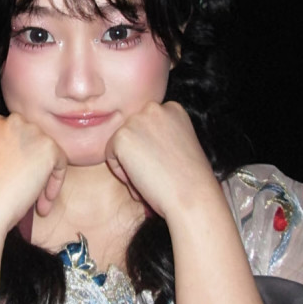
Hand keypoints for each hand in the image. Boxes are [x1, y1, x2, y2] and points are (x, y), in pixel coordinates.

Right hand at [0, 113, 66, 235]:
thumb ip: (6, 152)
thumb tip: (27, 160)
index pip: (18, 138)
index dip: (21, 161)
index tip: (17, 181)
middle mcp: (13, 121)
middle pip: (35, 144)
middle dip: (34, 169)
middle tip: (29, 192)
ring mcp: (31, 132)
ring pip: (48, 154)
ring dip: (45, 178)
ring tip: (36, 202)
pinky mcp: (48, 147)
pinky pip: (61, 164)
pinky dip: (55, 183)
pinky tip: (43, 201)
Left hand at [104, 102, 219, 220]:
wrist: (192, 195)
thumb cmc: (190, 181)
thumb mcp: (181, 146)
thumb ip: (162, 136)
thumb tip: (141, 143)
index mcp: (172, 108)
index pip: (146, 127)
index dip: (152, 150)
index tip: (164, 165)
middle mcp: (154, 108)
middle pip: (132, 133)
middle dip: (139, 155)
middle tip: (157, 173)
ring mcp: (137, 120)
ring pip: (120, 145)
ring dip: (130, 164)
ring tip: (151, 177)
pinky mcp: (122, 136)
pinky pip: (110, 156)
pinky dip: (121, 173)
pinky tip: (142, 179)